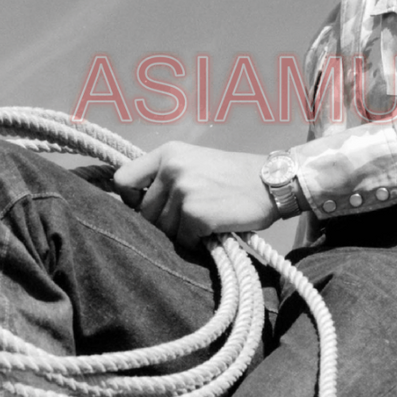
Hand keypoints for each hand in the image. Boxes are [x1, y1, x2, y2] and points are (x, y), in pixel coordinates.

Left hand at [111, 142, 278, 246]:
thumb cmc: (235, 176)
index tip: (145, 206)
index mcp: (167, 154)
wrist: (274, 182)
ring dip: (182, 233)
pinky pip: (183, 241)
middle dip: (162, 222)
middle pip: (143, 213)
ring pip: (162, 230)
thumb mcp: (194, 161)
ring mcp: (183, 192)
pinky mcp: (196, 215)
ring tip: (205, 221)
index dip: (130, 199)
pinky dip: (197, 242)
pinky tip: (213, 230)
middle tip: (189, 218)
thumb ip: (165, 177)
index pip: (122, 181)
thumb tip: (135, 205)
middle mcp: (171, 169)